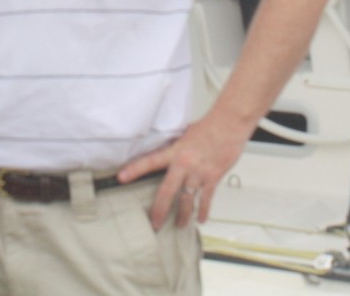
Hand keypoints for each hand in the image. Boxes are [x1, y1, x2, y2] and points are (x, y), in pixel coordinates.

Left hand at [117, 115, 244, 230]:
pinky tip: (200, 219)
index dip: (134, 170)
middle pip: (167, 191)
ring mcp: (199, 172)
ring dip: (182, 215)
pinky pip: (206, 199)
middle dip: (159, 210)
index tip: (121, 178)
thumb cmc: (208, 126)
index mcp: (175, 151)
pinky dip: (203, 211)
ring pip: (187, 200)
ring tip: (178, 225)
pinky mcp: (213, 177)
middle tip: (153, 223)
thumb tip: (167, 154)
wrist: (229, 124)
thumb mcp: (185, 135)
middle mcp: (185, 164)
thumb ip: (176, 148)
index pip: (150, 161)